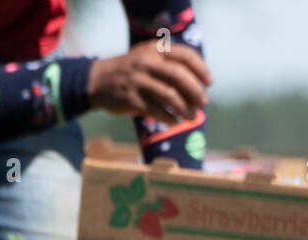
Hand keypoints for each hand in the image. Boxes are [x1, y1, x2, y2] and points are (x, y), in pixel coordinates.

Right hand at [88, 41, 210, 122]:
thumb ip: (168, 63)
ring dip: (185, 108)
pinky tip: (175, 122)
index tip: (209, 82)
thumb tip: (197, 84)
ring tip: (192, 117)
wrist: (98, 81)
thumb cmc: (130, 71)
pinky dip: (169, 118)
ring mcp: (139, 82)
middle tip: (204, 103)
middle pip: (179, 76)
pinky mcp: (132, 100)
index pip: (185, 55)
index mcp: (155, 50)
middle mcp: (147, 63)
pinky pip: (157, 111)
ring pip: (169, 96)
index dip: (201, 69)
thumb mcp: (147, 56)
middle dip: (196, 91)